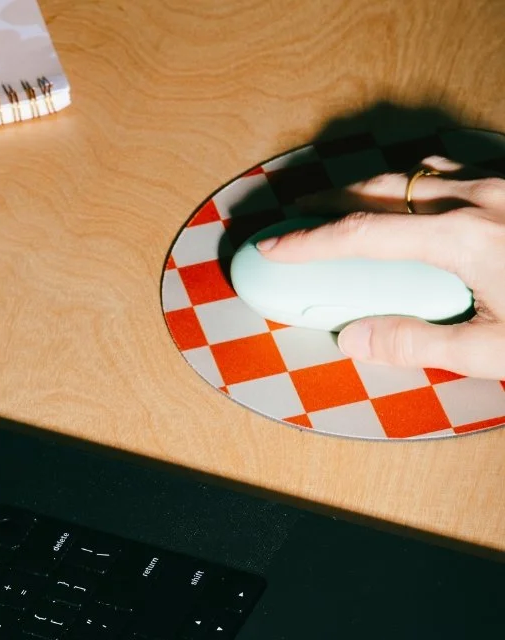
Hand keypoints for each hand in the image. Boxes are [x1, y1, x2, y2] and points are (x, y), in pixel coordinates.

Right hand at [257, 156, 504, 377]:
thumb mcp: (491, 351)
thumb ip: (419, 344)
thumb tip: (355, 339)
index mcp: (464, 240)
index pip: (364, 234)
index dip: (310, 241)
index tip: (273, 245)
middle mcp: (481, 200)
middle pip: (384, 188)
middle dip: (331, 198)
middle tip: (296, 212)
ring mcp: (503, 186)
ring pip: (420, 173)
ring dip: (375, 186)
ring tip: (348, 202)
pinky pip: (457, 172)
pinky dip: (420, 182)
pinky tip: (414, 200)